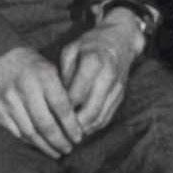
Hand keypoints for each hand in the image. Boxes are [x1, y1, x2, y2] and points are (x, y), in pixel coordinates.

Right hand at [0, 46, 83, 158]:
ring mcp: (10, 101)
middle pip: (46, 124)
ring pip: (30, 132)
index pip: (62, 107)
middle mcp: (27, 89)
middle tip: (68, 149)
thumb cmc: (30, 64)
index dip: (71, 126)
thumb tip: (77, 118)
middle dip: (59, 141)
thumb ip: (61, 90)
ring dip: (44, 146)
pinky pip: (14, 132)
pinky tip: (37, 146)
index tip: (79, 137)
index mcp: (44, 77)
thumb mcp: (49, 69)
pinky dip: (27, 142)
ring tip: (56, 153)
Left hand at [59, 12, 145, 136]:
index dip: (62, 107)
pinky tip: (81, 128)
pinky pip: (107, 117)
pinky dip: (93, 126)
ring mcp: (117, 87)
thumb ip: (63, 73)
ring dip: (83, 129)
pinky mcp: (121, 95)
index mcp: (94, 61)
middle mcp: (109, 76)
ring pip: (100, 117)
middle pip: (90, 110)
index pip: (76, 94)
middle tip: (58, 130)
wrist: (120, 39)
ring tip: (67, 133)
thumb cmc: (90, 44)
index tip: (50, 113)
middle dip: (73, 124)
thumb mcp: (71, 50)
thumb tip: (57, 99)